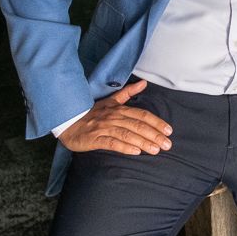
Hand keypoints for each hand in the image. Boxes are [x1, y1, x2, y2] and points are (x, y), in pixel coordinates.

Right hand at [58, 79, 173, 154]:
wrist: (66, 122)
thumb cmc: (90, 113)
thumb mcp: (109, 101)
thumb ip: (127, 93)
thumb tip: (144, 83)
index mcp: (118, 109)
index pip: (142, 114)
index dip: (156, 122)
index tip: (169, 130)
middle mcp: (113, 117)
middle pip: (138, 125)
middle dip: (154, 135)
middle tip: (168, 144)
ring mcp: (104, 127)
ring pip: (127, 134)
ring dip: (143, 142)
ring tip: (156, 150)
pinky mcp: (94, 138)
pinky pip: (111, 142)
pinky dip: (124, 147)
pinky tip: (135, 152)